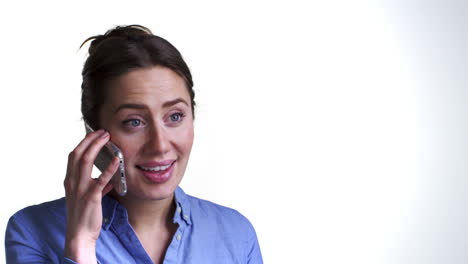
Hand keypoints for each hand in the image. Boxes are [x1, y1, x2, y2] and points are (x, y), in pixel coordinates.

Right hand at [63, 129, 118, 263]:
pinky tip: (116, 160)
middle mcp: (72, 182)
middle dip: (90, 139)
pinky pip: (100, 180)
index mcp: (70, 180)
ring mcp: (80, 189)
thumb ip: (95, 187)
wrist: (79, 235)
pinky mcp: (91, 197)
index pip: (74, 155)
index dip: (84, 142)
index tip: (94, 134)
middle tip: (103, 131)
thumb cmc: (84, 216)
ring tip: (107, 137)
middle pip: (78, 154)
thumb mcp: (87, 198)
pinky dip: (108, 168)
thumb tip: (107, 181)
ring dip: (96, 146)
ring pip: (85, 161)